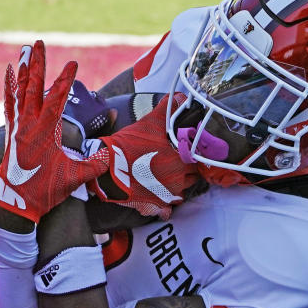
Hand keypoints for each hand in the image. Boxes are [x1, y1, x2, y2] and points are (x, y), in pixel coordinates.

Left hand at [0, 41, 107, 222]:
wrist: (16, 206)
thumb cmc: (46, 192)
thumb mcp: (75, 179)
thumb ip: (95, 165)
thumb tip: (115, 153)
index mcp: (45, 133)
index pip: (57, 100)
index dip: (66, 81)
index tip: (73, 63)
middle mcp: (28, 125)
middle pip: (33, 87)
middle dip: (37, 64)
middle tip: (39, 43)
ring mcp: (17, 127)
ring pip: (19, 91)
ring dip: (22, 69)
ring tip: (24, 49)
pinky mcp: (11, 132)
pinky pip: (9, 103)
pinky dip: (9, 86)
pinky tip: (9, 72)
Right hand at [87, 95, 202, 218]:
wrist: (108, 168)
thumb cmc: (130, 145)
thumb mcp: (151, 123)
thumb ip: (169, 109)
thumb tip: (182, 97)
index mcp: (182, 161)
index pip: (199, 161)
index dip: (194, 156)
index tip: (187, 152)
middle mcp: (179, 180)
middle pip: (192, 177)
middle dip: (187, 170)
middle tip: (175, 162)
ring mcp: (167, 196)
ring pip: (181, 192)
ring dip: (177, 186)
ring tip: (165, 176)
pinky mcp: (154, 207)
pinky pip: (166, 210)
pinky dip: (165, 206)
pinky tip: (158, 196)